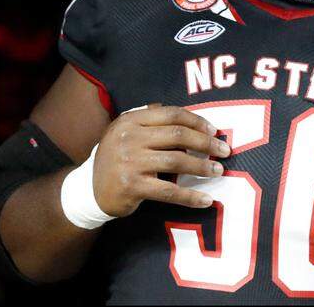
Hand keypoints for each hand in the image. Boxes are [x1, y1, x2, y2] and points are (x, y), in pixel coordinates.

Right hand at [91, 104, 231, 216]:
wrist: (89, 189)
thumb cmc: (115, 158)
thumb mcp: (124, 131)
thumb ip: (148, 118)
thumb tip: (181, 115)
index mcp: (130, 121)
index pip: (170, 114)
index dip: (196, 121)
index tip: (214, 130)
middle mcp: (129, 138)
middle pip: (177, 135)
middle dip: (206, 142)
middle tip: (224, 150)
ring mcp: (130, 162)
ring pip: (177, 160)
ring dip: (202, 166)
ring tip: (218, 170)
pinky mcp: (133, 186)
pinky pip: (169, 191)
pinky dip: (191, 196)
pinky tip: (206, 199)